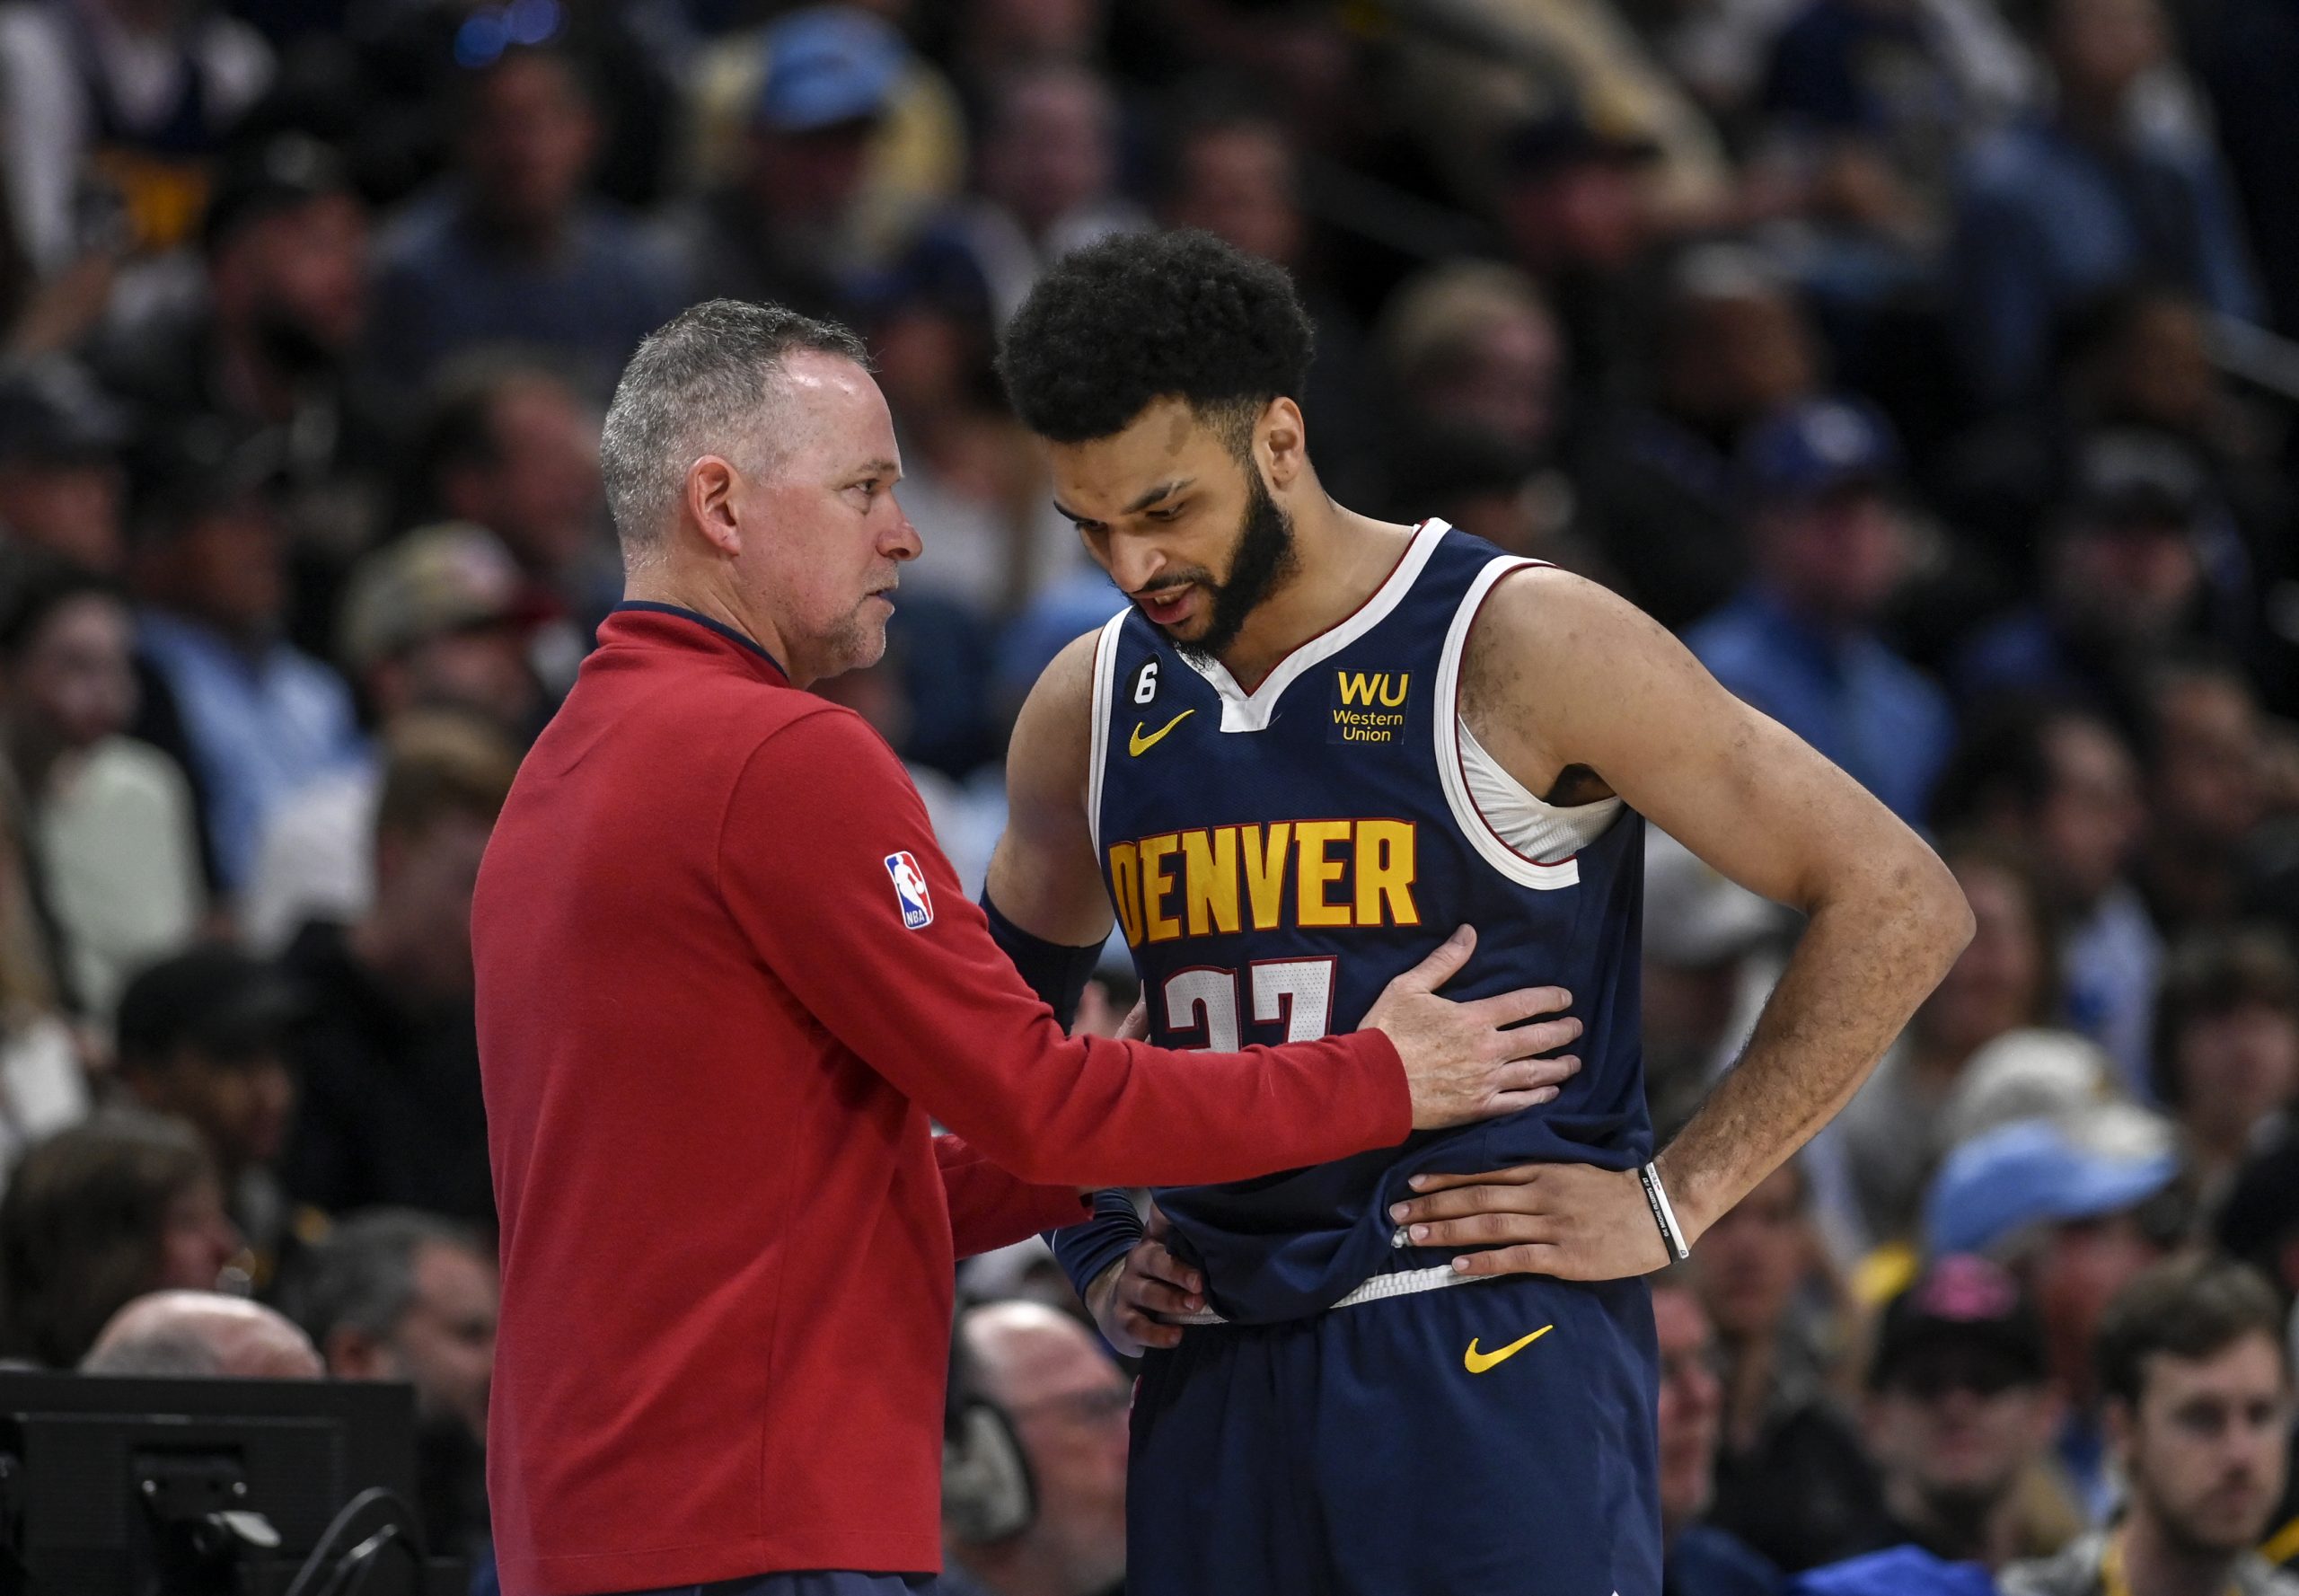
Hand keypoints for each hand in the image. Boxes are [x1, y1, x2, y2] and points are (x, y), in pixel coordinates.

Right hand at [1084, 1204, 1195, 1353]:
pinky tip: (1177, 1336)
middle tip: (1200, 1282)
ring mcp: (1127, 1290)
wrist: (1121, 1311)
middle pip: (1154, 1260)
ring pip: (1146, 1292)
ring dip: (1172, 1300)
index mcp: (1154, 1242)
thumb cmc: (1162, 1282)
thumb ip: (1195, 1252)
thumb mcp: (1175, 1262)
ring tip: (1195, 1306)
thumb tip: (1231, 1247)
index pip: (1160, 1221)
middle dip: (1178, 1271)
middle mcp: (1138, 1261)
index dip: (1169, 1217)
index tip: (1193, 1220)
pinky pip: (1137, 1326)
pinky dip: (1157, 1334)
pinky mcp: (1122, 1319)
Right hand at [1362, 926, 1582, 1129]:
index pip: (1524, 1004)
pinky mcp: (1478, 1108)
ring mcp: (1486, 1081)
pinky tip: (1551, 1093)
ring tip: (1574, 1062)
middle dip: (1563, 1032)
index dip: (1550, 999)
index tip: (1566, 998)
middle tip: (1577, 1028)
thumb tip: (1469, 932)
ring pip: (1535, 1073)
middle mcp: (1488, 1049)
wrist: (1371, 1083)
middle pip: (1538, 1038)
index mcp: (1474, 1018)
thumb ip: (1444, 961)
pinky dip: (1539, 1097)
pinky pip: (1518, 1103)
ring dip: (1559, 1066)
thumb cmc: (1386, 1032)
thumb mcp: (1409, 986)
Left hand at [1384, 1162, 1672, 1280]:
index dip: (1444, 1177)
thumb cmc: (1616, 1189)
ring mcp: (1552, 1224)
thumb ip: (1535, 1172)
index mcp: (1541, 1169)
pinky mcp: (1565, 1256)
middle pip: (1476, 1198)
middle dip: (1432, 1205)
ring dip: (1447, 1231)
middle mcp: (1540, 1193)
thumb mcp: (1571, 1168)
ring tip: (1413, 1236)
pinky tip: (1457, 1265)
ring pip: (1489, 1226)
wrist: (1661, 1208)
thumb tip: (1496, 1179)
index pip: (1482, 1171)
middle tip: (1395, 1212)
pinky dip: (1484, 1261)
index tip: (1410, 1180)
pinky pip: (1517, 1258)